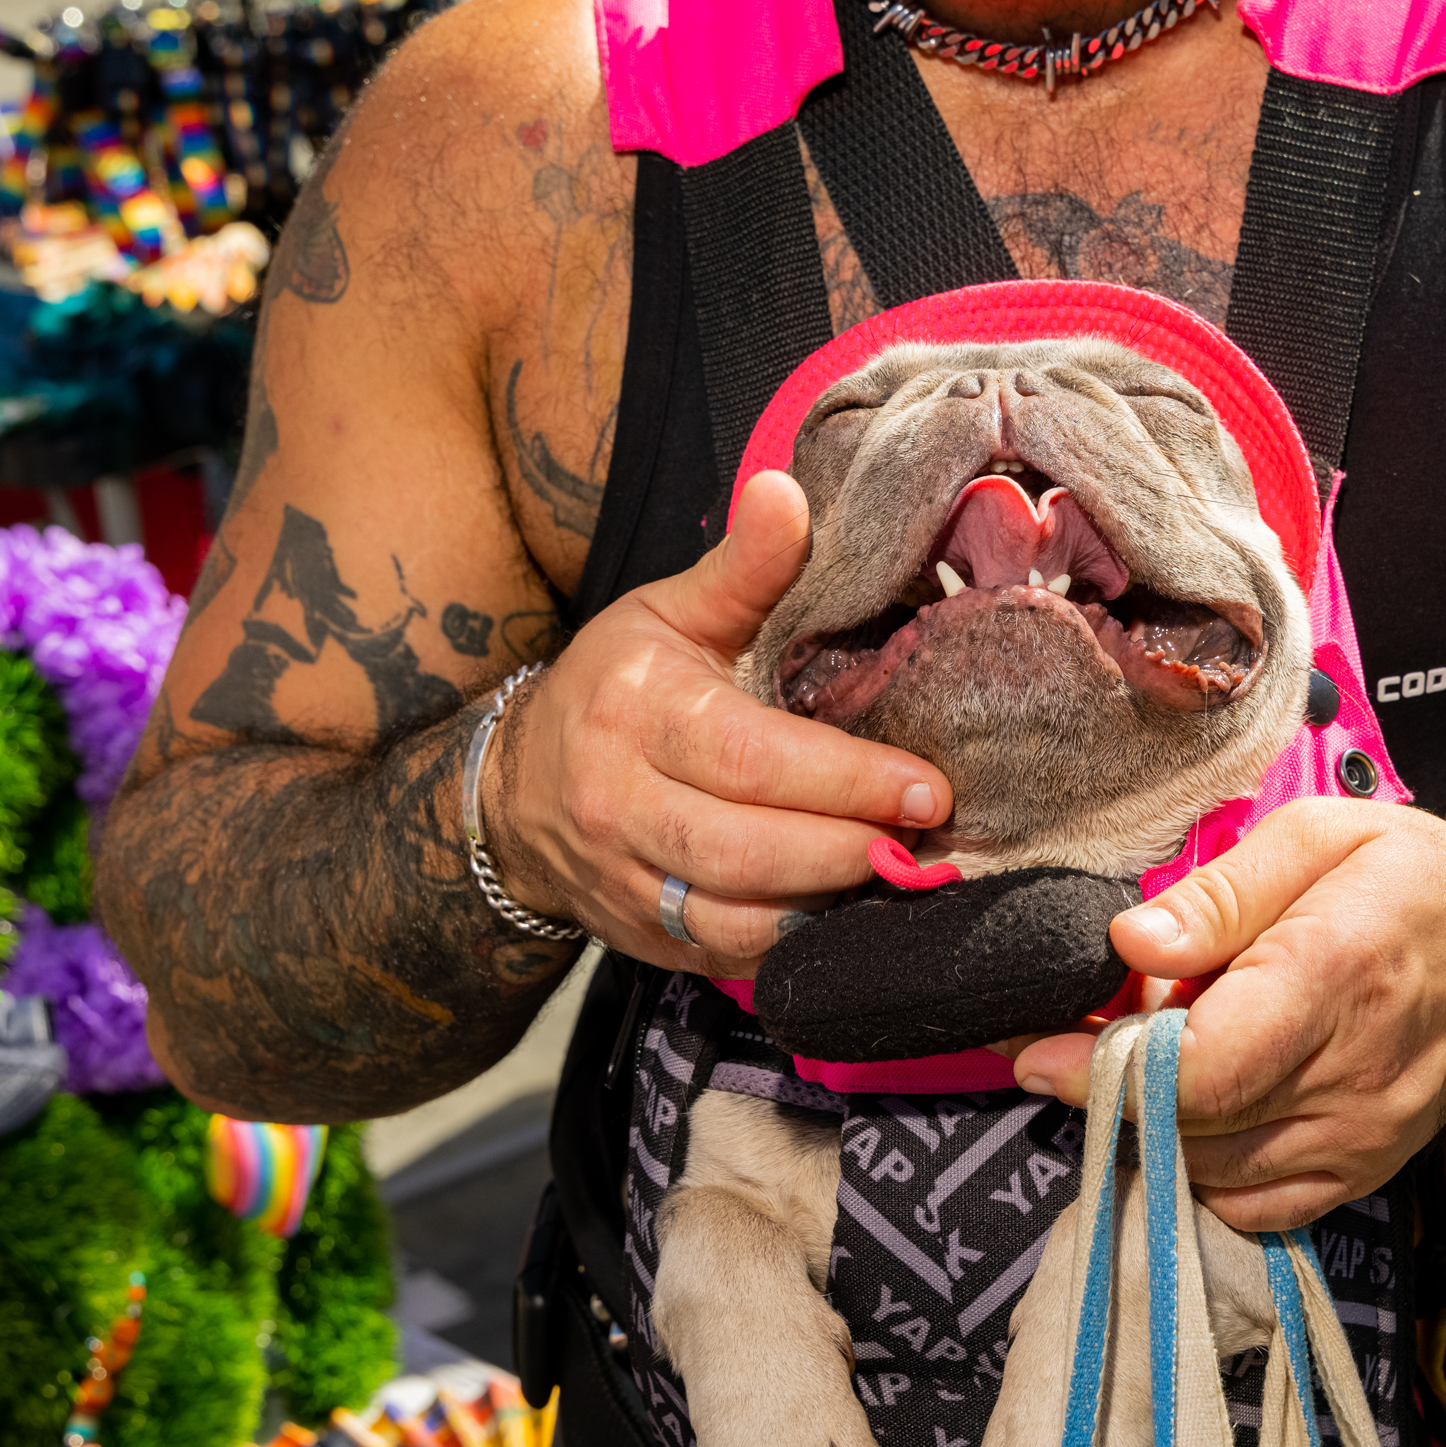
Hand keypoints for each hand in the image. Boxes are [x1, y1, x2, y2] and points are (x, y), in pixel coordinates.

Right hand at [490, 470, 949, 978]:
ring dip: (828, 906)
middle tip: (928, 840)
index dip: (846, 779)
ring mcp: (625, 882)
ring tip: (899, 876)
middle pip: (747, 850)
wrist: (517, 795)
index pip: (751, 758)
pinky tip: (850, 916)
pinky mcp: (642, 939)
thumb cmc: (615, 688)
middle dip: (850, 850)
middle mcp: (619, 803)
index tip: (927, 786)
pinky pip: (728, 957)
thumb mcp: (668, 613)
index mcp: (636, 712)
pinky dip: (797, 946)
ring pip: (737, 919)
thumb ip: (742, 567)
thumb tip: (787, 489)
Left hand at [1010, 801, 1445, 1230]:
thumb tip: (1127, 943)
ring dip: (1154, 1128)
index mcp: (1332, 977)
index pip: (1198, 1067)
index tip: (1037, 1052)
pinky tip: (1198, 1111)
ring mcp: (1362, 1135)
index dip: (1103, 1072)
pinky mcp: (1366, 1170)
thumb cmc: (1408, 877)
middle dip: (1108, 1093)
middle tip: (1072, 1045)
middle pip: (1192, 1126)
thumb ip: (1217, 894)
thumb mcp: (1316, 835)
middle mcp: (1351, 1074)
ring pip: (1213, 1173)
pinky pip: (1256, 1206)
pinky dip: (1206, 1169)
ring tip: (1142, 1065)